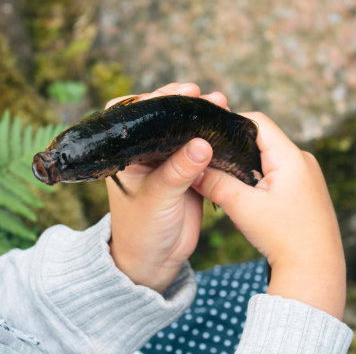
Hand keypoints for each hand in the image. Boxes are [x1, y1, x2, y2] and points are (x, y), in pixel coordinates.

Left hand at [107, 83, 227, 293]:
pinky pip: (202, 150)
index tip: (179, 94)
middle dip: (184, 104)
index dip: (155, 99)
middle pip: (165, 118)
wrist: (155, 261)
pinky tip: (228, 128)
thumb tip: (203, 144)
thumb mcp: (158, 198)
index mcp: (128, 153)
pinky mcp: (189, 173)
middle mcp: (147, 153)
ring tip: (222, 104)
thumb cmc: (142, 230)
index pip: (135, 114)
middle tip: (203, 95)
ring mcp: (169, 162)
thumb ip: (178, 171)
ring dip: (203, 118)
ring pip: (186, 131)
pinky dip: (214, 138)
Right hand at [193, 112, 346, 318]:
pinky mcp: (307, 190)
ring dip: (247, 166)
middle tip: (212, 160)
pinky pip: (279, 173)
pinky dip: (260, 179)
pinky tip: (248, 197)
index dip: (231, 123)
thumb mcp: (243, 208)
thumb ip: (215, 184)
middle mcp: (303, 160)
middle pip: (262, 139)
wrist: (315, 270)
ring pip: (269, 158)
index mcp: (291, 156)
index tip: (209, 134)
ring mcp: (308, 175)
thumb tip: (193, 170)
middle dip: (236, 148)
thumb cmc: (284, 238)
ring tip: (227, 180)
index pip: (258, 122)